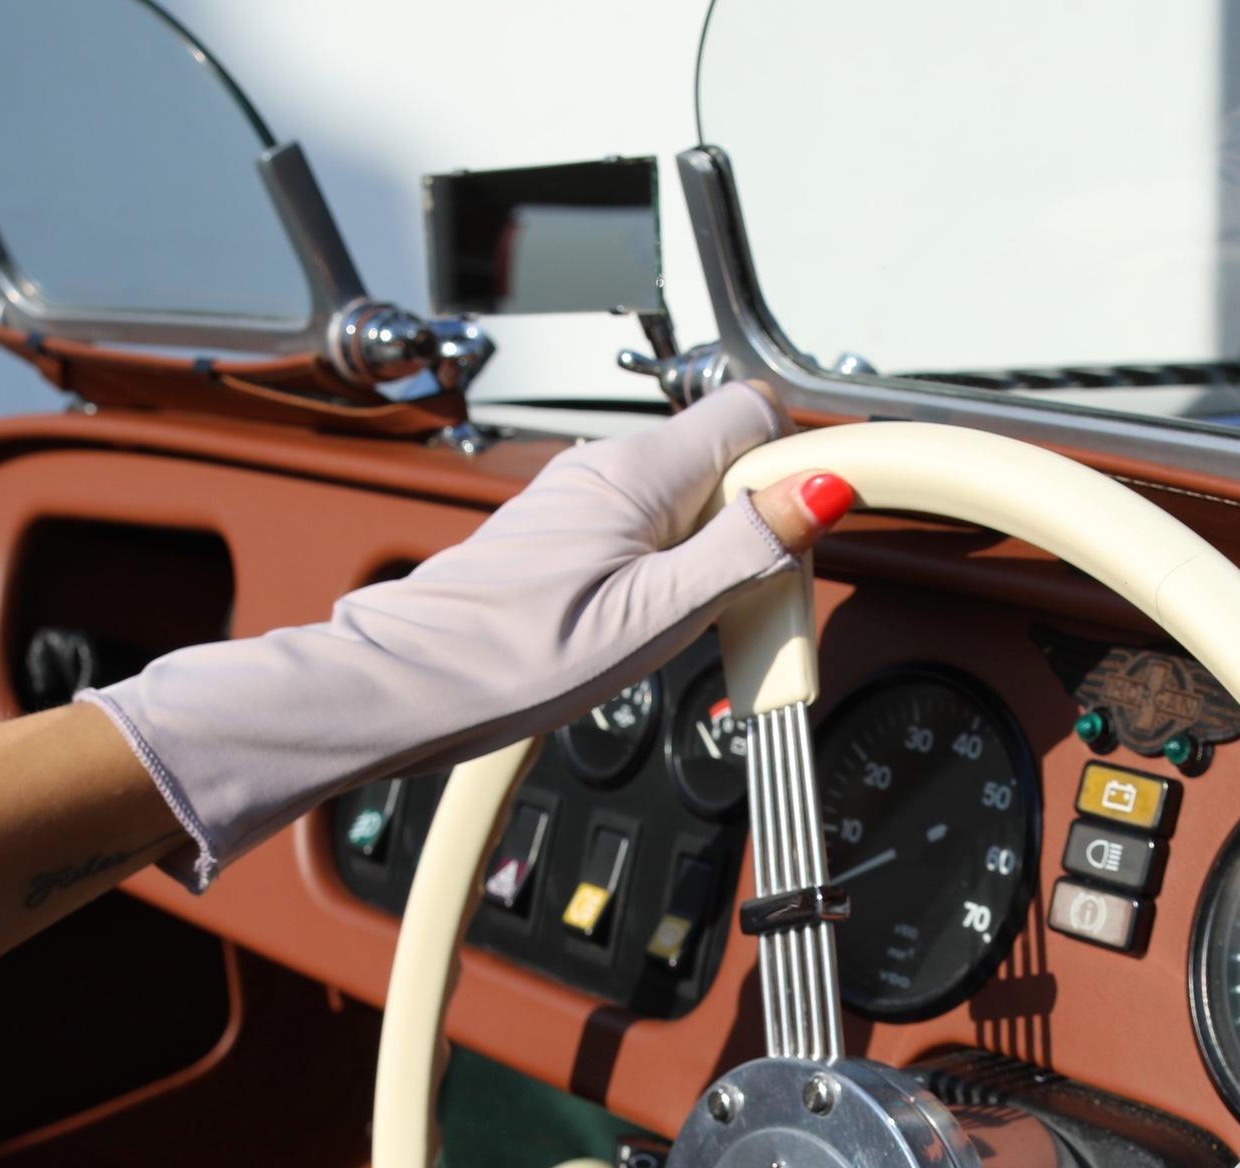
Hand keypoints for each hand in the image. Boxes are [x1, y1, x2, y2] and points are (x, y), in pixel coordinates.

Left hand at [84, 382, 857, 888]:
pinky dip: (674, 569)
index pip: (749, 411)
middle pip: (724, 460)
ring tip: (695, 621)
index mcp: (637, 470)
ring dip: (715, 553)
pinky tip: (655, 621)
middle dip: (756, 522)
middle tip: (747, 599)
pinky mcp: (569, 534)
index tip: (798, 532)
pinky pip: (651, 530)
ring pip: (689, 499)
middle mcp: (609, 467)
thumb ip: (745, 547)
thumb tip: (821, 487)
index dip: (791, 467)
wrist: (418, 684)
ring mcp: (585, 499)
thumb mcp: (660, 612)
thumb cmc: (517, 656)